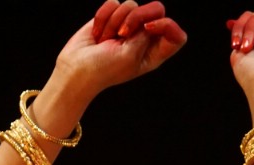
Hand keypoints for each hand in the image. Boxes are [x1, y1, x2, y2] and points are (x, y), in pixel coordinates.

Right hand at [54, 1, 186, 99]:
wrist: (76, 68)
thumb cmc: (104, 69)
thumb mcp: (130, 56)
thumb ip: (144, 34)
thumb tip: (145, 17)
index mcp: (155, 53)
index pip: (176, 35)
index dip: (167, 26)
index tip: (148, 27)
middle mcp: (145, 37)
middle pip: (157, 10)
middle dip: (138, 16)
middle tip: (122, 32)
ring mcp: (128, 25)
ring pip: (131, 5)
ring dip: (114, 21)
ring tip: (105, 40)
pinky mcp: (111, 17)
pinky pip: (113, 3)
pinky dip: (102, 17)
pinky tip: (97, 34)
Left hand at [226, 10, 253, 120]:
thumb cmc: (252, 76)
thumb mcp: (238, 53)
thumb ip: (238, 36)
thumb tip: (230, 22)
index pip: (247, 25)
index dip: (238, 27)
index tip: (234, 43)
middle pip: (252, 17)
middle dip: (242, 29)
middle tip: (243, 47)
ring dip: (251, 29)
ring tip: (251, 47)